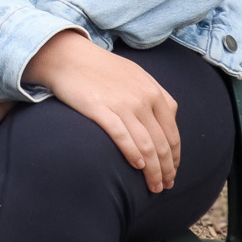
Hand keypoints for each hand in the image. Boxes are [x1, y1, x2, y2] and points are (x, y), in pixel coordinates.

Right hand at [25, 31, 179, 192]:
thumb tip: (168, 122)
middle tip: (164, 186)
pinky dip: (132, 154)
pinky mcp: (100, 109)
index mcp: (154, 92)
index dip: (174, 158)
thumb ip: (155, 96)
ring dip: (152, 170)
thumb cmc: (101, 67)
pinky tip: (136, 166)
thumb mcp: (135, 75)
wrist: (67, 55)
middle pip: (161, 144)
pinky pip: (122, 137)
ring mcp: (122, 104)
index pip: (172, 134)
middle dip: (166, 170)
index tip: (172, 172)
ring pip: (146, 146)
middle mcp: (142, 99)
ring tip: (153, 185)